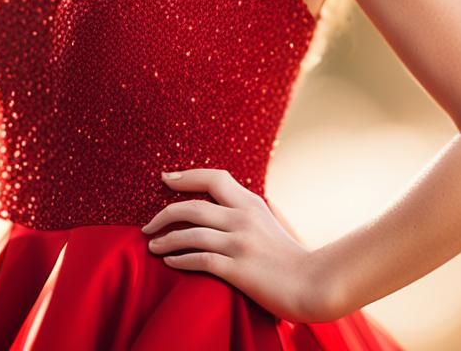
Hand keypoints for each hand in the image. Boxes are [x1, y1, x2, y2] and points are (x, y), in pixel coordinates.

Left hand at [141, 168, 328, 323]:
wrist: (311, 284)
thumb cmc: (287, 256)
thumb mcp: (266, 222)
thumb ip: (243, 212)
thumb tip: (215, 204)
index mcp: (250, 203)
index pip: (214, 178)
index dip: (186, 176)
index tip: (165, 177)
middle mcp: (243, 219)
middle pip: (193, 206)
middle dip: (164, 213)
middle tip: (148, 224)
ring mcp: (239, 243)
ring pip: (190, 233)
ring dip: (165, 239)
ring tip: (152, 245)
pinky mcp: (237, 269)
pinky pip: (199, 259)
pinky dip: (180, 259)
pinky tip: (169, 261)